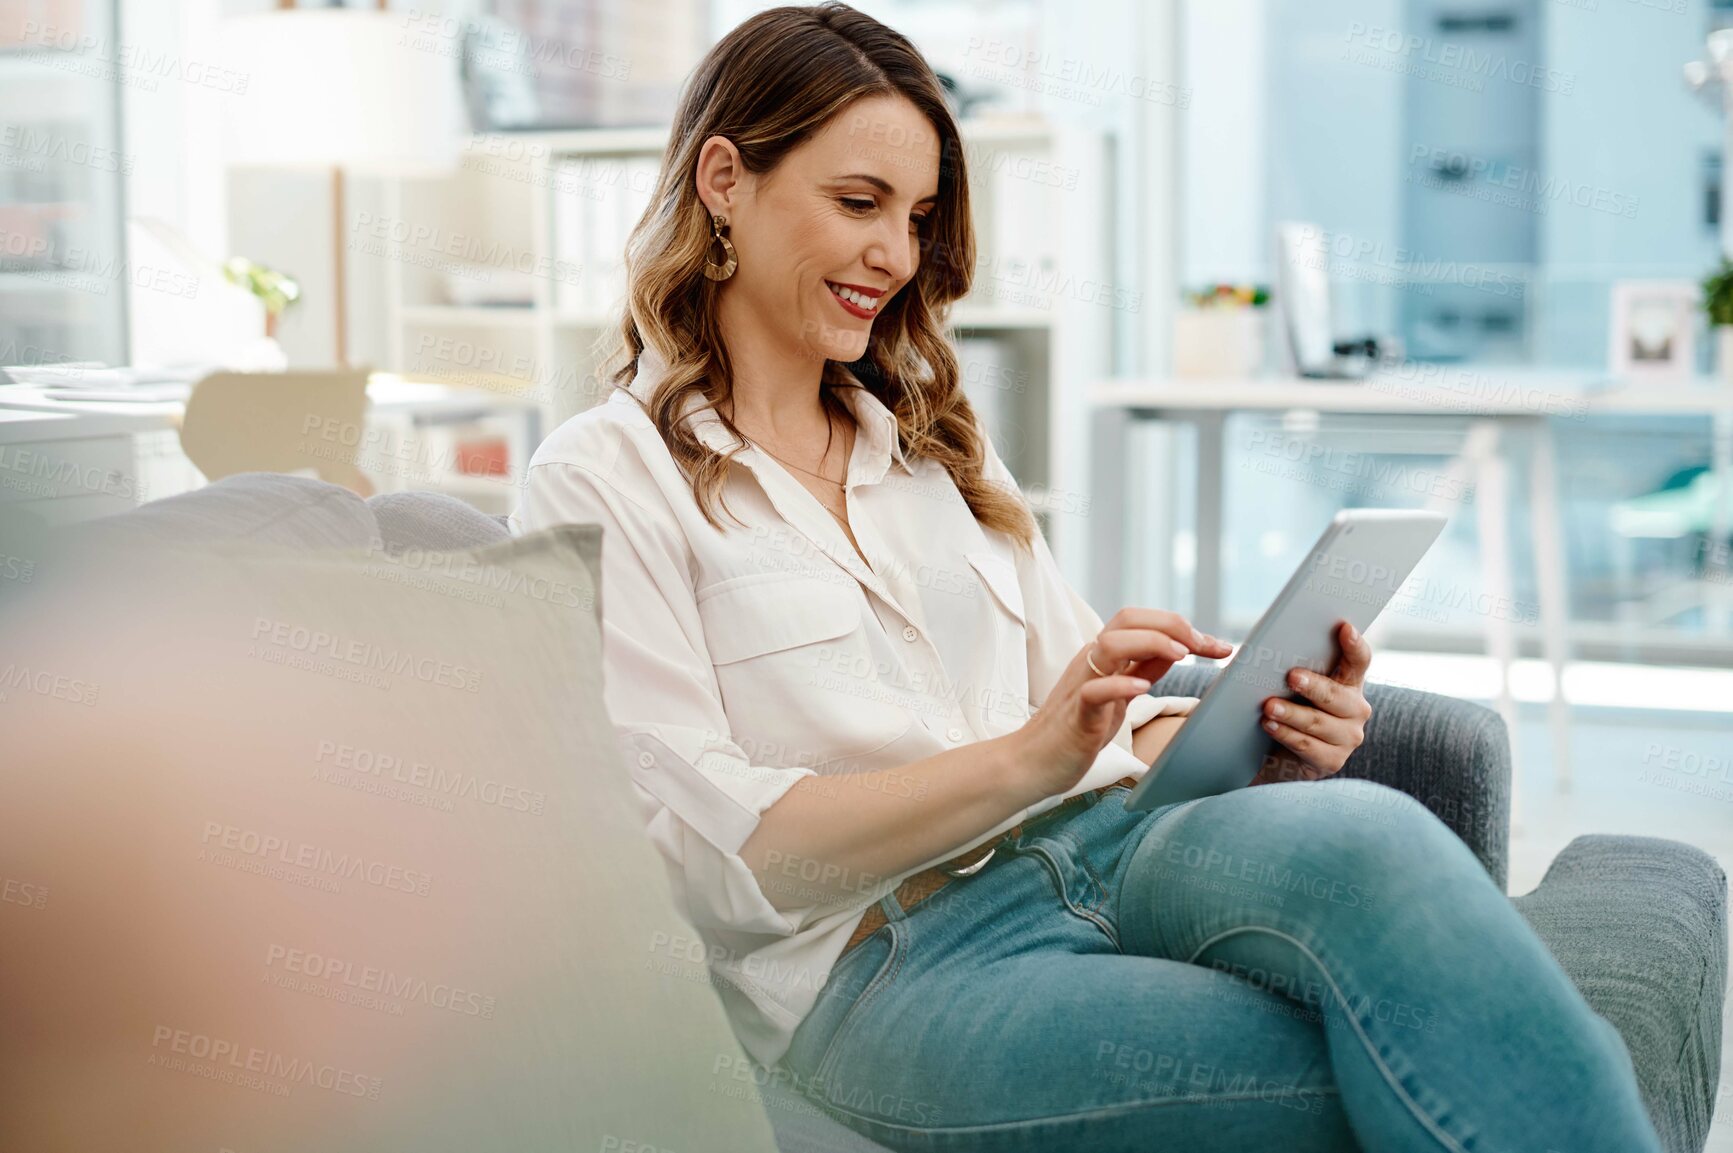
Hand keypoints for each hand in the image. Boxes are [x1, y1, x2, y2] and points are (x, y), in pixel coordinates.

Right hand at [1012, 609, 1233, 800]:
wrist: (1034, 761)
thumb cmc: (1078, 728)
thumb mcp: (1118, 693)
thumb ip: (1142, 668)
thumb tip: (1177, 647)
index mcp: (1104, 656)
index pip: (1141, 621)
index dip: (1183, 627)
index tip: (1219, 646)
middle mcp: (1092, 661)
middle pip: (1127, 619)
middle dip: (1172, 625)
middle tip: (1204, 646)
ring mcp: (1082, 684)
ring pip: (1110, 644)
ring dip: (1150, 643)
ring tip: (1181, 655)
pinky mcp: (1076, 714)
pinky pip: (1094, 691)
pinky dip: (1120, 685)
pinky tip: (1141, 689)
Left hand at [1251, 620, 1372, 784]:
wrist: (1276, 752)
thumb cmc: (1286, 705)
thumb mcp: (1290, 684)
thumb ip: (1292, 665)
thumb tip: (1260, 648)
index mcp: (1349, 682)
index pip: (1358, 661)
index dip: (1354, 645)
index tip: (1344, 627)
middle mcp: (1356, 709)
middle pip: (1335, 694)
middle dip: (1313, 686)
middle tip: (1291, 676)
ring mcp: (1348, 737)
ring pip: (1318, 722)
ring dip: (1292, 714)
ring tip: (1268, 706)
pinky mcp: (1332, 761)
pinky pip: (1308, 746)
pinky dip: (1286, 735)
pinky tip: (1269, 726)